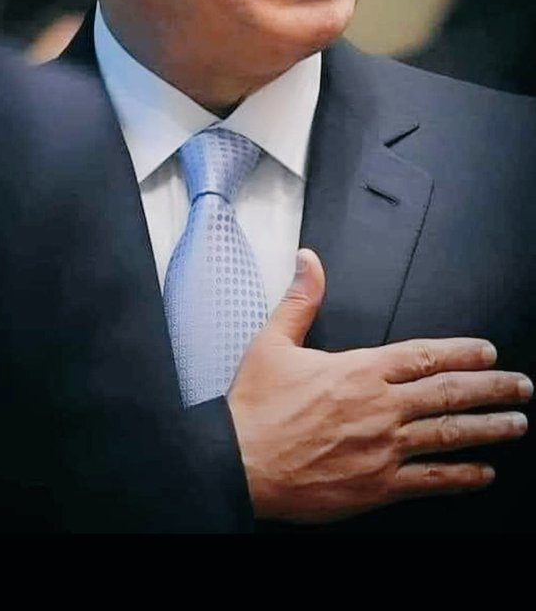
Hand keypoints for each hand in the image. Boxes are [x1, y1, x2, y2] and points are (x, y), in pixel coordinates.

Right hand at [227, 248, 531, 523]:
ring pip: (449, 433)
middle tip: (521, 386)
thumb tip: (308, 261)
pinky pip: (431, 480)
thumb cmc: (256, 408)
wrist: (239, 463)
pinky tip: (483, 473)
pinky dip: (462, 476)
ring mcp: (383, 447)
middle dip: (492, 388)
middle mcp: (380, 406)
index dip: (462, 352)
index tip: (488, 352)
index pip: (424, 355)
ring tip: (516, 423)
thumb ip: (300, 300)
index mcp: (359, 370)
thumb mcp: (273, 342)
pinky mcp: (378, 485)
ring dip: (489, 427)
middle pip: (449, 392)